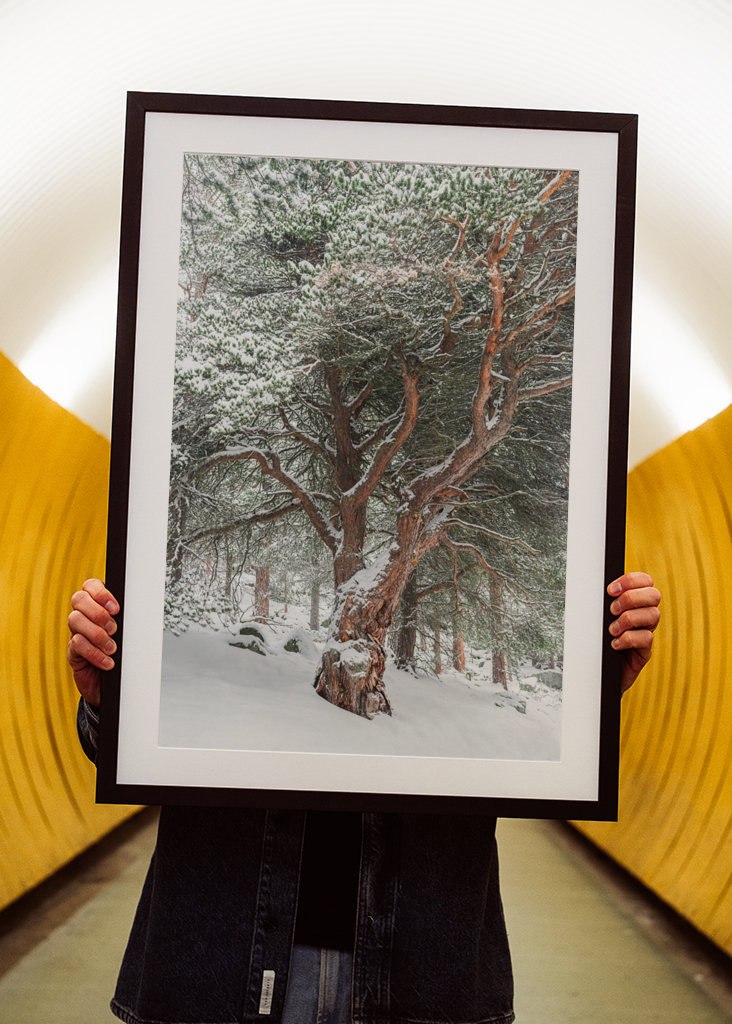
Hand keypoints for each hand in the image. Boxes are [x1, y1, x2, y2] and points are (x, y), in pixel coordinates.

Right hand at [67, 578, 119, 705]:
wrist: (115, 684)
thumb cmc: (124, 654)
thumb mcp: (128, 634)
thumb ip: (129, 620)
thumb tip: (142, 609)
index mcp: (98, 606)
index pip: (90, 586)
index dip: (100, 592)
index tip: (116, 608)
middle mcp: (84, 616)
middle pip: (79, 599)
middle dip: (98, 612)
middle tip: (114, 628)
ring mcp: (76, 633)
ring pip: (75, 620)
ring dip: (97, 634)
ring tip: (112, 648)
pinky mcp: (73, 652)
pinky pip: (77, 645)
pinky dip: (94, 653)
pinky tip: (108, 662)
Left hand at [607, 571, 660, 692]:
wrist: (598, 671)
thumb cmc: (597, 640)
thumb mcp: (599, 617)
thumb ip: (603, 602)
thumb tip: (595, 589)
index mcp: (635, 602)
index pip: (645, 581)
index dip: (631, 580)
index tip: (610, 590)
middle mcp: (644, 615)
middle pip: (654, 595)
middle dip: (631, 598)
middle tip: (612, 610)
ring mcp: (646, 632)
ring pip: (653, 615)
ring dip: (628, 619)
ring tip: (612, 630)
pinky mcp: (645, 651)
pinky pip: (646, 638)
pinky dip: (628, 639)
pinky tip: (614, 644)